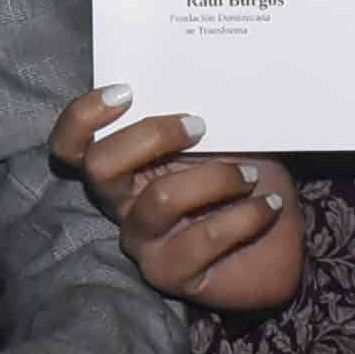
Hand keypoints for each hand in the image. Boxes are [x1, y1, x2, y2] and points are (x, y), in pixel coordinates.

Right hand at [48, 87, 300, 312]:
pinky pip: (202, 238)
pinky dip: (244, 215)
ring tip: (251, 177)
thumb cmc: (248, 182)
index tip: (126, 92)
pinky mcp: (170, 274)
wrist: (282, 242)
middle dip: (152, 136)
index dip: (83, 117)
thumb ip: (197, 117)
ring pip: (160, 199)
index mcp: (125, 168)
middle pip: (100, 167)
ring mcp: (142, 242)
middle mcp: (123, 205)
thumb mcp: (224, 137)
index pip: (72, 147)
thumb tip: (196, 79)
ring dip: (216, 177)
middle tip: (200, 126)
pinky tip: (269, 206)